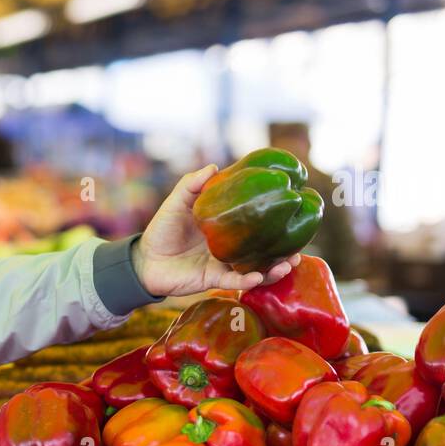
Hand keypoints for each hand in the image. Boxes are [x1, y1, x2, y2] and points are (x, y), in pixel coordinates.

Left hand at [132, 165, 299, 296]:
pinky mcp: (213, 279)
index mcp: (226, 227)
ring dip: (273, 268)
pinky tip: (257, 276)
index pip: (256, 222)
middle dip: (285, 250)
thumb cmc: (162, 229)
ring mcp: (224, 263)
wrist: (144, 260)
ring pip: (256, 268)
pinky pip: (234, 280)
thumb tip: (214, 166)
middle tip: (300, 245)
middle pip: (264, 249)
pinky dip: (247, 279)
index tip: (294, 209)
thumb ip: (192, 184)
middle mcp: (230, 247)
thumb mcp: (177, 202)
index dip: (275, 219)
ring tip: (289, 263)